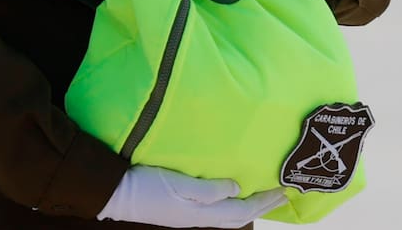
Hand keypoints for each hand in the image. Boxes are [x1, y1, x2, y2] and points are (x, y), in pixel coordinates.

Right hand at [97, 165, 286, 227]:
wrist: (117, 193)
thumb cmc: (148, 185)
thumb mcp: (180, 184)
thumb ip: (210, 189)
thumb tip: (237, 187)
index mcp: (203, 212)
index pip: (243, 210)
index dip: (264, 201)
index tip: (284, 190)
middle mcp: (200, 217)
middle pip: (239, 216)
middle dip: (261, 206)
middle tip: (282, 196)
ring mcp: (190, 215)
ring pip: (229, 215)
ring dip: (248, 207)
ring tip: (261, 197)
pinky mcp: (181, 209)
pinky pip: (217, 210)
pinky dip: (232, 205)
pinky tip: (230, 195)